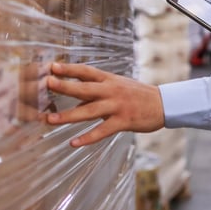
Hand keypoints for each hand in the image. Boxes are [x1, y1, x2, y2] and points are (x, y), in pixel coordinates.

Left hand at [46, 62, 164, 146]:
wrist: (163, 104)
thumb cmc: (138, 94)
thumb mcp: (118, 85)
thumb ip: (97, 88)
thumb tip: (76, 93)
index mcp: (109, 79)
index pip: (86, 71)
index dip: (69, 68)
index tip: (52, 66)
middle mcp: (112, 90)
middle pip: (84, 88)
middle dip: (64, 86)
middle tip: (46, 84)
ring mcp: (117, 106)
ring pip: (89, 110)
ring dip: (68, 115)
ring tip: (50, 120)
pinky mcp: (123, 121)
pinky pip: (102, 130)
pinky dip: (87, 138)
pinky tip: (73, 143)